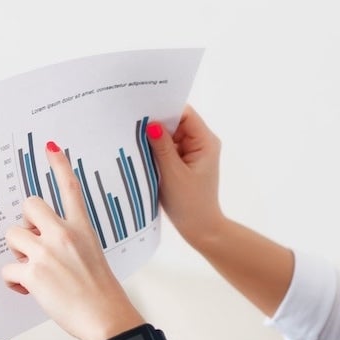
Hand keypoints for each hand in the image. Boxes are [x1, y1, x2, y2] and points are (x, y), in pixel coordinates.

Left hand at [2, 140, 145, 339]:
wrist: (106, 317)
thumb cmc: (101, 293)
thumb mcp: (92, 256)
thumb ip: (68, 244)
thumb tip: (39, 247)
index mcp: (81, 228)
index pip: (70, 188)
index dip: (60, 165)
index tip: (51, 147)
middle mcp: (63, 234)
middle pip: (29, 205)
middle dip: (25, 222)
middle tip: (32, 242)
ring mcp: (46, 252)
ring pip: (12, 235)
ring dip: (16, 252)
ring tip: (30, 270)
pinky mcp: (32, 273)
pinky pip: (8, 269)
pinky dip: (13, 282)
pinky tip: (26, 290)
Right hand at [148, 106, 224, 248]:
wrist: (200, 229)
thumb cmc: (189, 204)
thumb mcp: (172, 174)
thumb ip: (162, 147)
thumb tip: (151, 123)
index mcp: (206, 142)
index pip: (185, 114)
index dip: (165, 111)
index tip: (143, 112)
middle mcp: (202, 143)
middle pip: (177, 123)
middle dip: (157, 126)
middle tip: (133, 127)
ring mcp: (193, 153)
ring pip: (171, 136)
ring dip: (155, 141)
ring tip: (135, 142)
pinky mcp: (185, 163)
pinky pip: (169, 149)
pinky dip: (157, 152)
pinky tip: (143, 156)